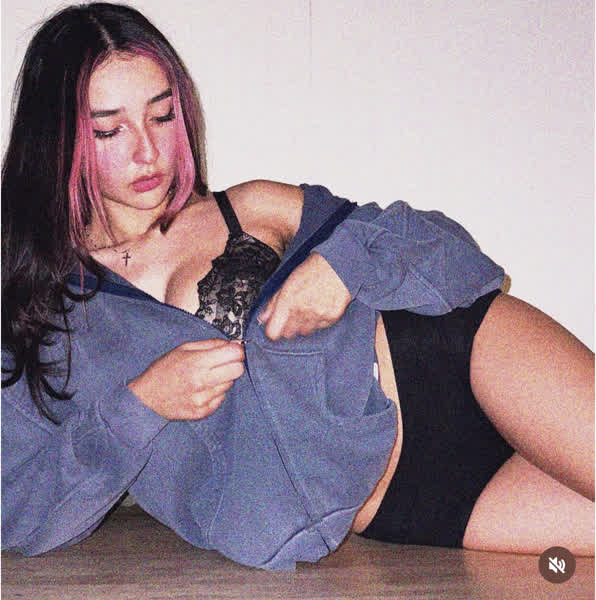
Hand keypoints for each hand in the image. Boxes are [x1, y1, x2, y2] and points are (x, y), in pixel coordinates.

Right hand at [128, 339, 244, 419]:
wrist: (147, 398)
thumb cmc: (164, 370)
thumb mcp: (184, 348)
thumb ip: (211, 344)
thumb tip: (233, 344)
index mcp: (196, 362)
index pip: (234, 355)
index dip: (236, 351)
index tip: (233, 351)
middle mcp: (201, 381)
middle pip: (237, 370)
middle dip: (234, 364)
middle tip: (223, 363)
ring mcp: (203, 399)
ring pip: (229, 384)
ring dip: (222, 379)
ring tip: (205, 377)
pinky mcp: (202, 412)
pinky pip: (221, 398)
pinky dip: (215, 393)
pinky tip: (201, 389)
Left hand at [259, 253, 350, 339]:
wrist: (336, 265)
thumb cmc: (310, 270)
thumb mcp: (287, 283)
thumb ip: (273, 303)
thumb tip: (263, 318)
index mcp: (287, 301)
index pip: (274, 332)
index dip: (273, 330)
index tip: (275, 326)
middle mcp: (302, 311)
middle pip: (289, 334)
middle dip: (288, 326)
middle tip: (294, 314)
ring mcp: (318, 315)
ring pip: (305, 332)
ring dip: (304, 324)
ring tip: (309, 308)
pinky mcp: (332, 317)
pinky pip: (321, 327)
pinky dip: (319, 320)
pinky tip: (321, 307)